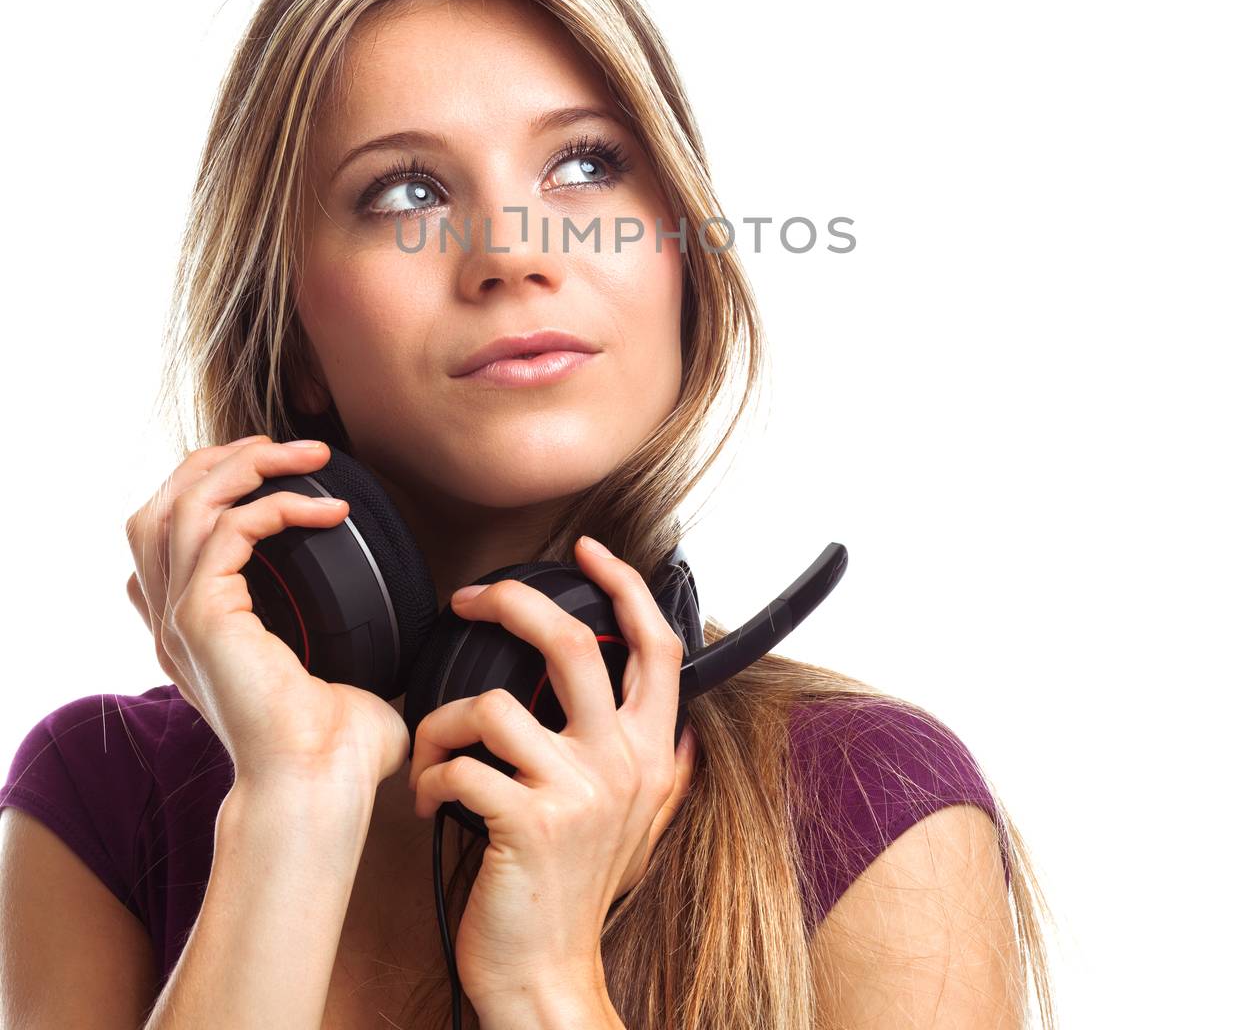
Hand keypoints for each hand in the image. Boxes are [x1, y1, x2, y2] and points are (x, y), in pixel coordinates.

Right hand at [124, 436, 410, 795]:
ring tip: (311, 456)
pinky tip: (330, 512)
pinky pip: (228, 529)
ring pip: (185, 502)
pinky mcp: (200, 617)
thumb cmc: (335, 744)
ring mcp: (180, 617)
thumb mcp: (330, 667)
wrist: (319, 786)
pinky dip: (280, 505)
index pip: (163, 532)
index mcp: (192, 627)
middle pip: (161, 504)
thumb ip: (338, 632)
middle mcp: (172, 618)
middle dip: (222, 460)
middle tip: (290, 448)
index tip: (275, 469)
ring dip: (250, 465)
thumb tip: (391, 615)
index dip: (210, 485)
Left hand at [408, 535, 699, 1011]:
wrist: (547, 979)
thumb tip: (691, 723)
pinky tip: (428, 800)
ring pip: (491, 704)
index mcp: (652, 753)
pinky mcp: (524, 822)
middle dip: (511, 602)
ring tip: (433, 751)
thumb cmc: (580, 896)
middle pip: (571, 642)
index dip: (624, 585)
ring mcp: (576, 792)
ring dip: (440, 723)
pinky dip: (428, 776)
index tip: (587, 549)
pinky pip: (458, 764)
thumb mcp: (642, 826)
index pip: (655, 646)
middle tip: (469, 600)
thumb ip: (668, 769)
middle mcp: (621, 763)